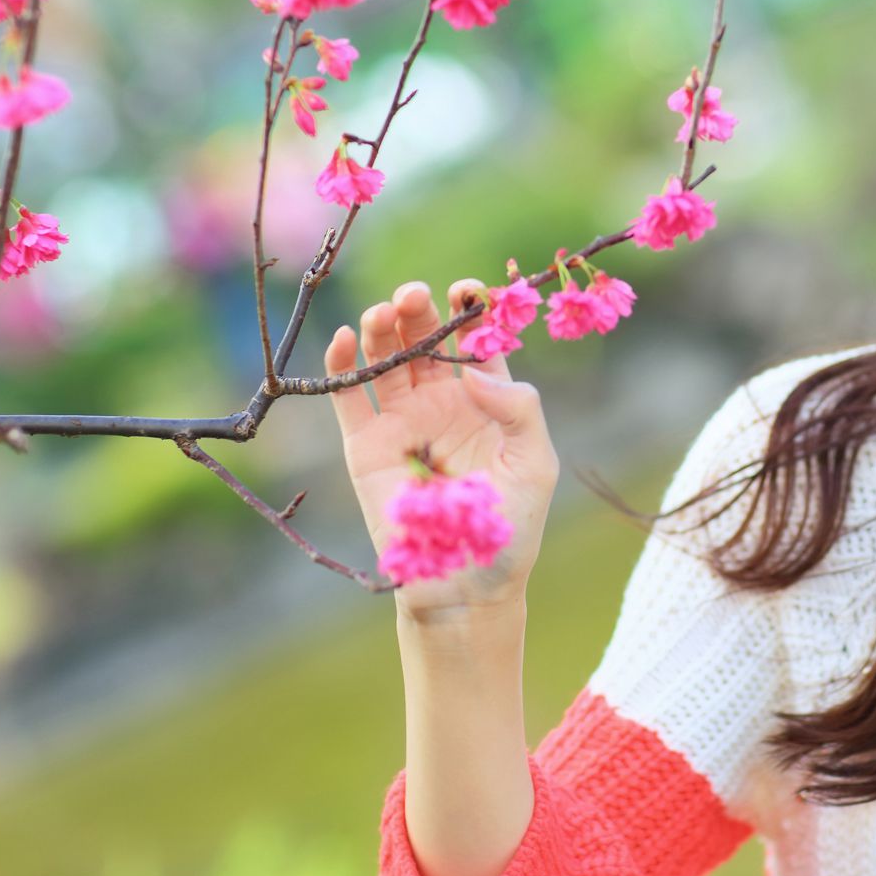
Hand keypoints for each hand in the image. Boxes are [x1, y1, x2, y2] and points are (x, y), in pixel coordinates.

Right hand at [326, 277, 558, 620]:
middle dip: (418, 311)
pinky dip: (339, 365)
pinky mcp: (365, 445)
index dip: (470, 310)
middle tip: (414, 295)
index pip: (474, 341)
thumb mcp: (535, 463)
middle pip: (425, 339)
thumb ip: (520, 409)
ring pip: (385, 358)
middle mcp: (442, 402)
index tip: (468, 290)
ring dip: (381, 327)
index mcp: (487, 399)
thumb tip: (474, 371)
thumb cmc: (509, 529)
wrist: (465, 586)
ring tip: (383, 313)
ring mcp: (402, 421)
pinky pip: (347, 397)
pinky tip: (341, 338)